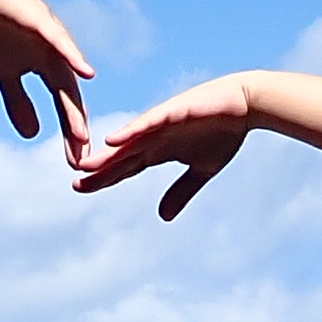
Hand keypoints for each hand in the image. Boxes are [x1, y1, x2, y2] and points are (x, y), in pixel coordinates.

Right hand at [0, 0, 94, 157]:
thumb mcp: (5, 73)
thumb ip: (19, 102)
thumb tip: (32, 134)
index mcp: (50, 68)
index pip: (65, 106)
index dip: (70, 134)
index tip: (75, 163)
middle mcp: (59, 55)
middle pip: (72, 98)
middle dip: (76, 129)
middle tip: (82, 159)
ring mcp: (53, 38)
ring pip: (70, 76)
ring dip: (77, 106)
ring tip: (84, 134)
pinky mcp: (41, 20)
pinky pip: (60, 42)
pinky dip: (74, 58)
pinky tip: (86, 74)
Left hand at [71, 74, 258, 219]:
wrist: (246, 104)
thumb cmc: (224, 132)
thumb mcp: (202, 171)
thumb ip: (181, 191)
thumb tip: (162, 217)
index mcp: (158, 150)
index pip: (124, 168)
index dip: (103, 178)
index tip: (80, 188)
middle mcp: (153, 136)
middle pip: (120, 157)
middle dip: (98, 170)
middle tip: (75, 183)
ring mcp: (161, 122)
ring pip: (129, 141)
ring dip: (108, 153)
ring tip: (86, 165)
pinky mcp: (173, 111)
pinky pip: (148, 122)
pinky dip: (132, 132)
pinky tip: (113, 141)